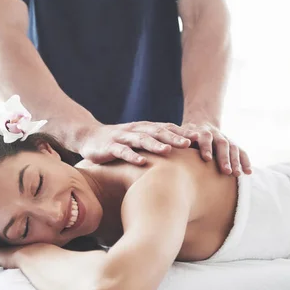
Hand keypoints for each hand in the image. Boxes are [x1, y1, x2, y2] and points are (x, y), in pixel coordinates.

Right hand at [78, 122, 198, 164]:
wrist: (89, 136)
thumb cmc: (119, 141)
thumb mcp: (139, 140)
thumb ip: (157, 142)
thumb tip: (183, 151)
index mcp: (145, 128)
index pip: (168, 128)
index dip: (183, 132)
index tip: (201, 138)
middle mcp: (136, 130)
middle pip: (158, 132)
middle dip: (174, 137)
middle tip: (190, 143)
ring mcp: (123, 138)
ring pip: (141, 140)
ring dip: (155, 145)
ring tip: (168, 151)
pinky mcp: (110, 148)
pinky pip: (122, 152)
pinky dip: (132, 156)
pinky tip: (142, 162)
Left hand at [181, 121, 251, 175]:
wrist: (200, 122)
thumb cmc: (185, 137)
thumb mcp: (180, 136)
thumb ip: (179, 143)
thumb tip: (170, 152)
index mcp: (201, 130)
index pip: (204, 137)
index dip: (206, 147)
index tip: (207, 158)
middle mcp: (215, 133)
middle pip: (222, 143)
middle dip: (224, 157)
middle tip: (225, 170)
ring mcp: (225, 138)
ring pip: (233, 147)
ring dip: (235, 161)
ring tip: (236, 174)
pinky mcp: (232, 144)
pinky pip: (241, 151)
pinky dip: (245, 161)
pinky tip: (248, 172)